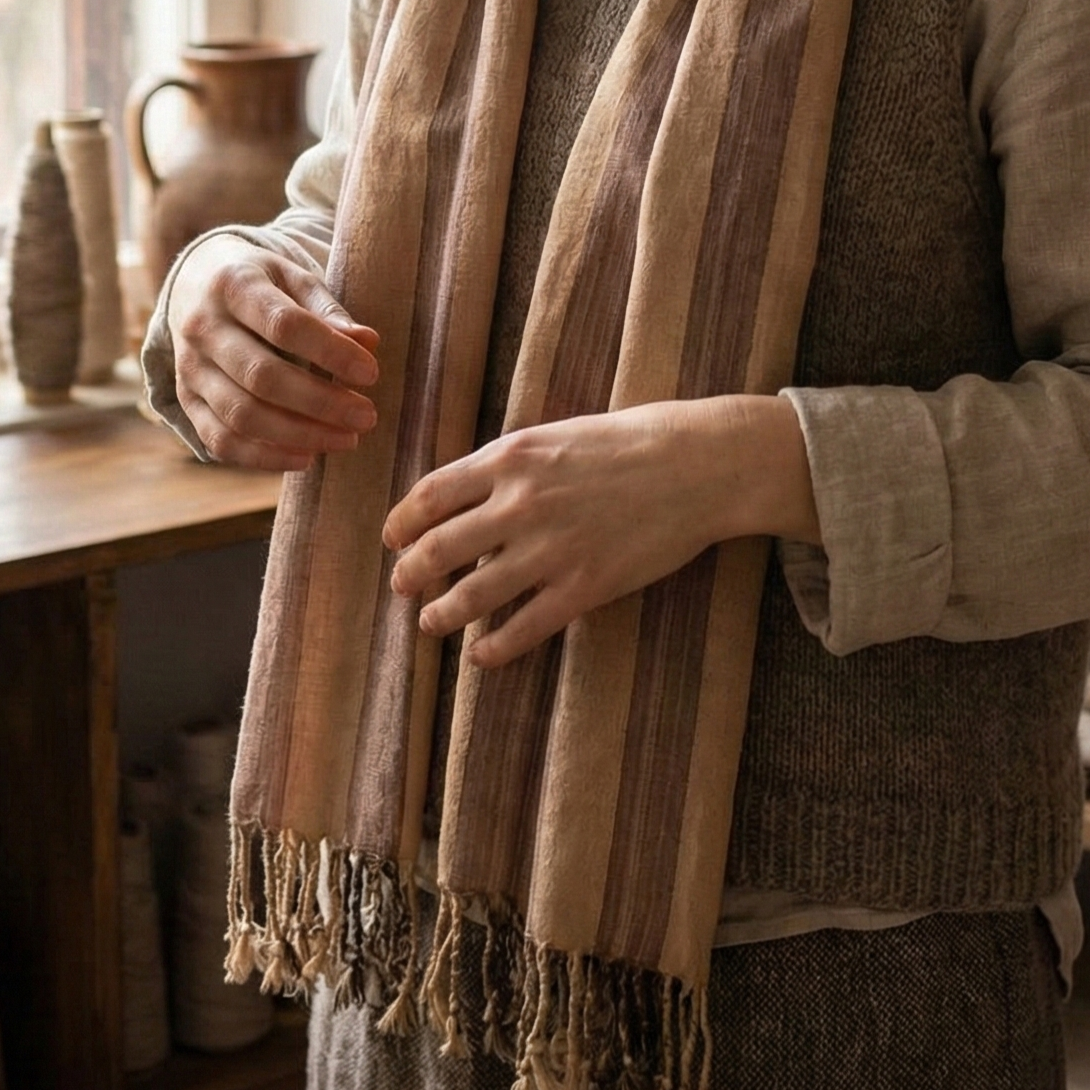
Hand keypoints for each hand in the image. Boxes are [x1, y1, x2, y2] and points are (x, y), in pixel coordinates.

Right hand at [167, 234, 380, 470]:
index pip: (285, 325)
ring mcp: (189, 368)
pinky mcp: (186, 400)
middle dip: (322, 403)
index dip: (331, 353)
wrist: (195, 283)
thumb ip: (328, 309)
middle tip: (367, 416)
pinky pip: (220, 440)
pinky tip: (307, 456)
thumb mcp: (293, 277)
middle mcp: (202, 327)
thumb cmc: (262, 282)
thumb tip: (367, 342)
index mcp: (234, 285)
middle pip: (262, 376)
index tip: (371, 373)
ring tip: (347, 439)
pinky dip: (264, 457)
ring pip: (241, 415)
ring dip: (299, 435)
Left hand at [384, 394, 817, 666]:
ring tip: (431, 622)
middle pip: (438, 548)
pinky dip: (492, 648)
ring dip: (441, 614)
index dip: (402, 523)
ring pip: (471, 595)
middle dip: (410, 573)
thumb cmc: (628, 442)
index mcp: (511, 458)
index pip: (431, 495)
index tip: (393, 539)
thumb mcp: (557, 435)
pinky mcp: (584, 586)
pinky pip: (523, 628)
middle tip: (402, 585)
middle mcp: (521, 503)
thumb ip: (510, 464)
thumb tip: (466, 495)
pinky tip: (481, 654)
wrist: (696, 465)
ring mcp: (551, 549)